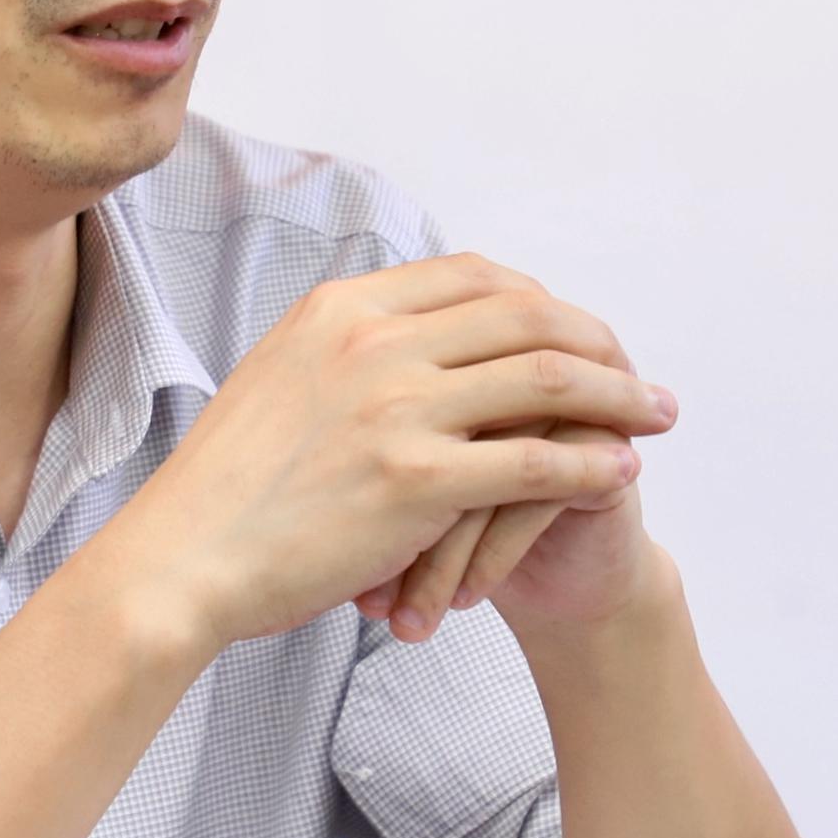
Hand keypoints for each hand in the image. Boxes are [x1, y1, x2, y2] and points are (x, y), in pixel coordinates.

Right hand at [90, 252, 675, 654]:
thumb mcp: (280, 380)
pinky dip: (589, 463)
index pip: (476, 277)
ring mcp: (395, 408)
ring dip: (618, 396)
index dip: (545, 301)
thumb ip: (346, 352)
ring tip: (656, 418)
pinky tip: (619, 474)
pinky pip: (532, 460)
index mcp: (342, 310)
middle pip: (526, 316)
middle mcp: (374, 343)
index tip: (580, 333)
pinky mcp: (413, 481)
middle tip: (640, 374)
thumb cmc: (227, 491)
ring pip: (545, 380)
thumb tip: (408, 336)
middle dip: (600, 342)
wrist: (180, 561)